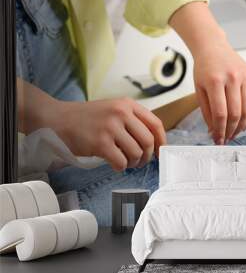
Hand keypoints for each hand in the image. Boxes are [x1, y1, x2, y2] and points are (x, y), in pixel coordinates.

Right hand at [51, 98, 165, 170]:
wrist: (58, 119)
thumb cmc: (87, 118)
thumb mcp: (113, 109)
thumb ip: (132, 120)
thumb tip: (152, 143)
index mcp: (127, 105)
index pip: (155, 124)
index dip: (162, 141)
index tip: (160, 152)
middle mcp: (121, 113)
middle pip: (148, 141)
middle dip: (147, 156)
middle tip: (140, 161)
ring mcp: (110, 127)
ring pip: (136, 153)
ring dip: (133, 163)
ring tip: (126, 162)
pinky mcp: (100, 142)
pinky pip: (121, 162)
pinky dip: (121, 167)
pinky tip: (115, 164)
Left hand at [169, 1, 245, 144]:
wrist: (213, 47)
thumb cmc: (204, 68)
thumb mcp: (199, 90)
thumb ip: (206, 112)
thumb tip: (213, 132)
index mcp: (215, 81)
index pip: (220, 113)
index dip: (220, 130)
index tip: (218, 140)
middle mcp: (232, 78)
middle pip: (235, 113)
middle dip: (231, 131)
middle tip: (226, 139)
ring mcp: (245, 76)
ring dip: (242, 126)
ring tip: (235, 133)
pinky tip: (244, 122)